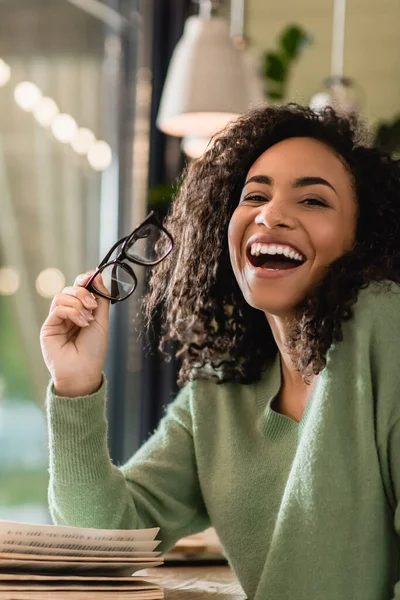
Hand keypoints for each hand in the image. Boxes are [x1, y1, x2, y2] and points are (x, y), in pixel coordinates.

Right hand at [40, 272, 109, 396]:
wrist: (84, 372)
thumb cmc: (94, 350)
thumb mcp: (102, 321)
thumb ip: (101, 299)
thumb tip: (97, 275)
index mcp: (81, 311)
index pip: (79, 288)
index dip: (85, 279)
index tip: (93, 277)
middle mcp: (68, 313)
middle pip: (71, 289)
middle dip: (84, 293)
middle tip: (93, 306)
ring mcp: (57, 319)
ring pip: (62, 296)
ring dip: (78, 304)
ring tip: (87, 319)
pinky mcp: (49, 326)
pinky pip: (58, 307)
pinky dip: (72, 311)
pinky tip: (81, 322)